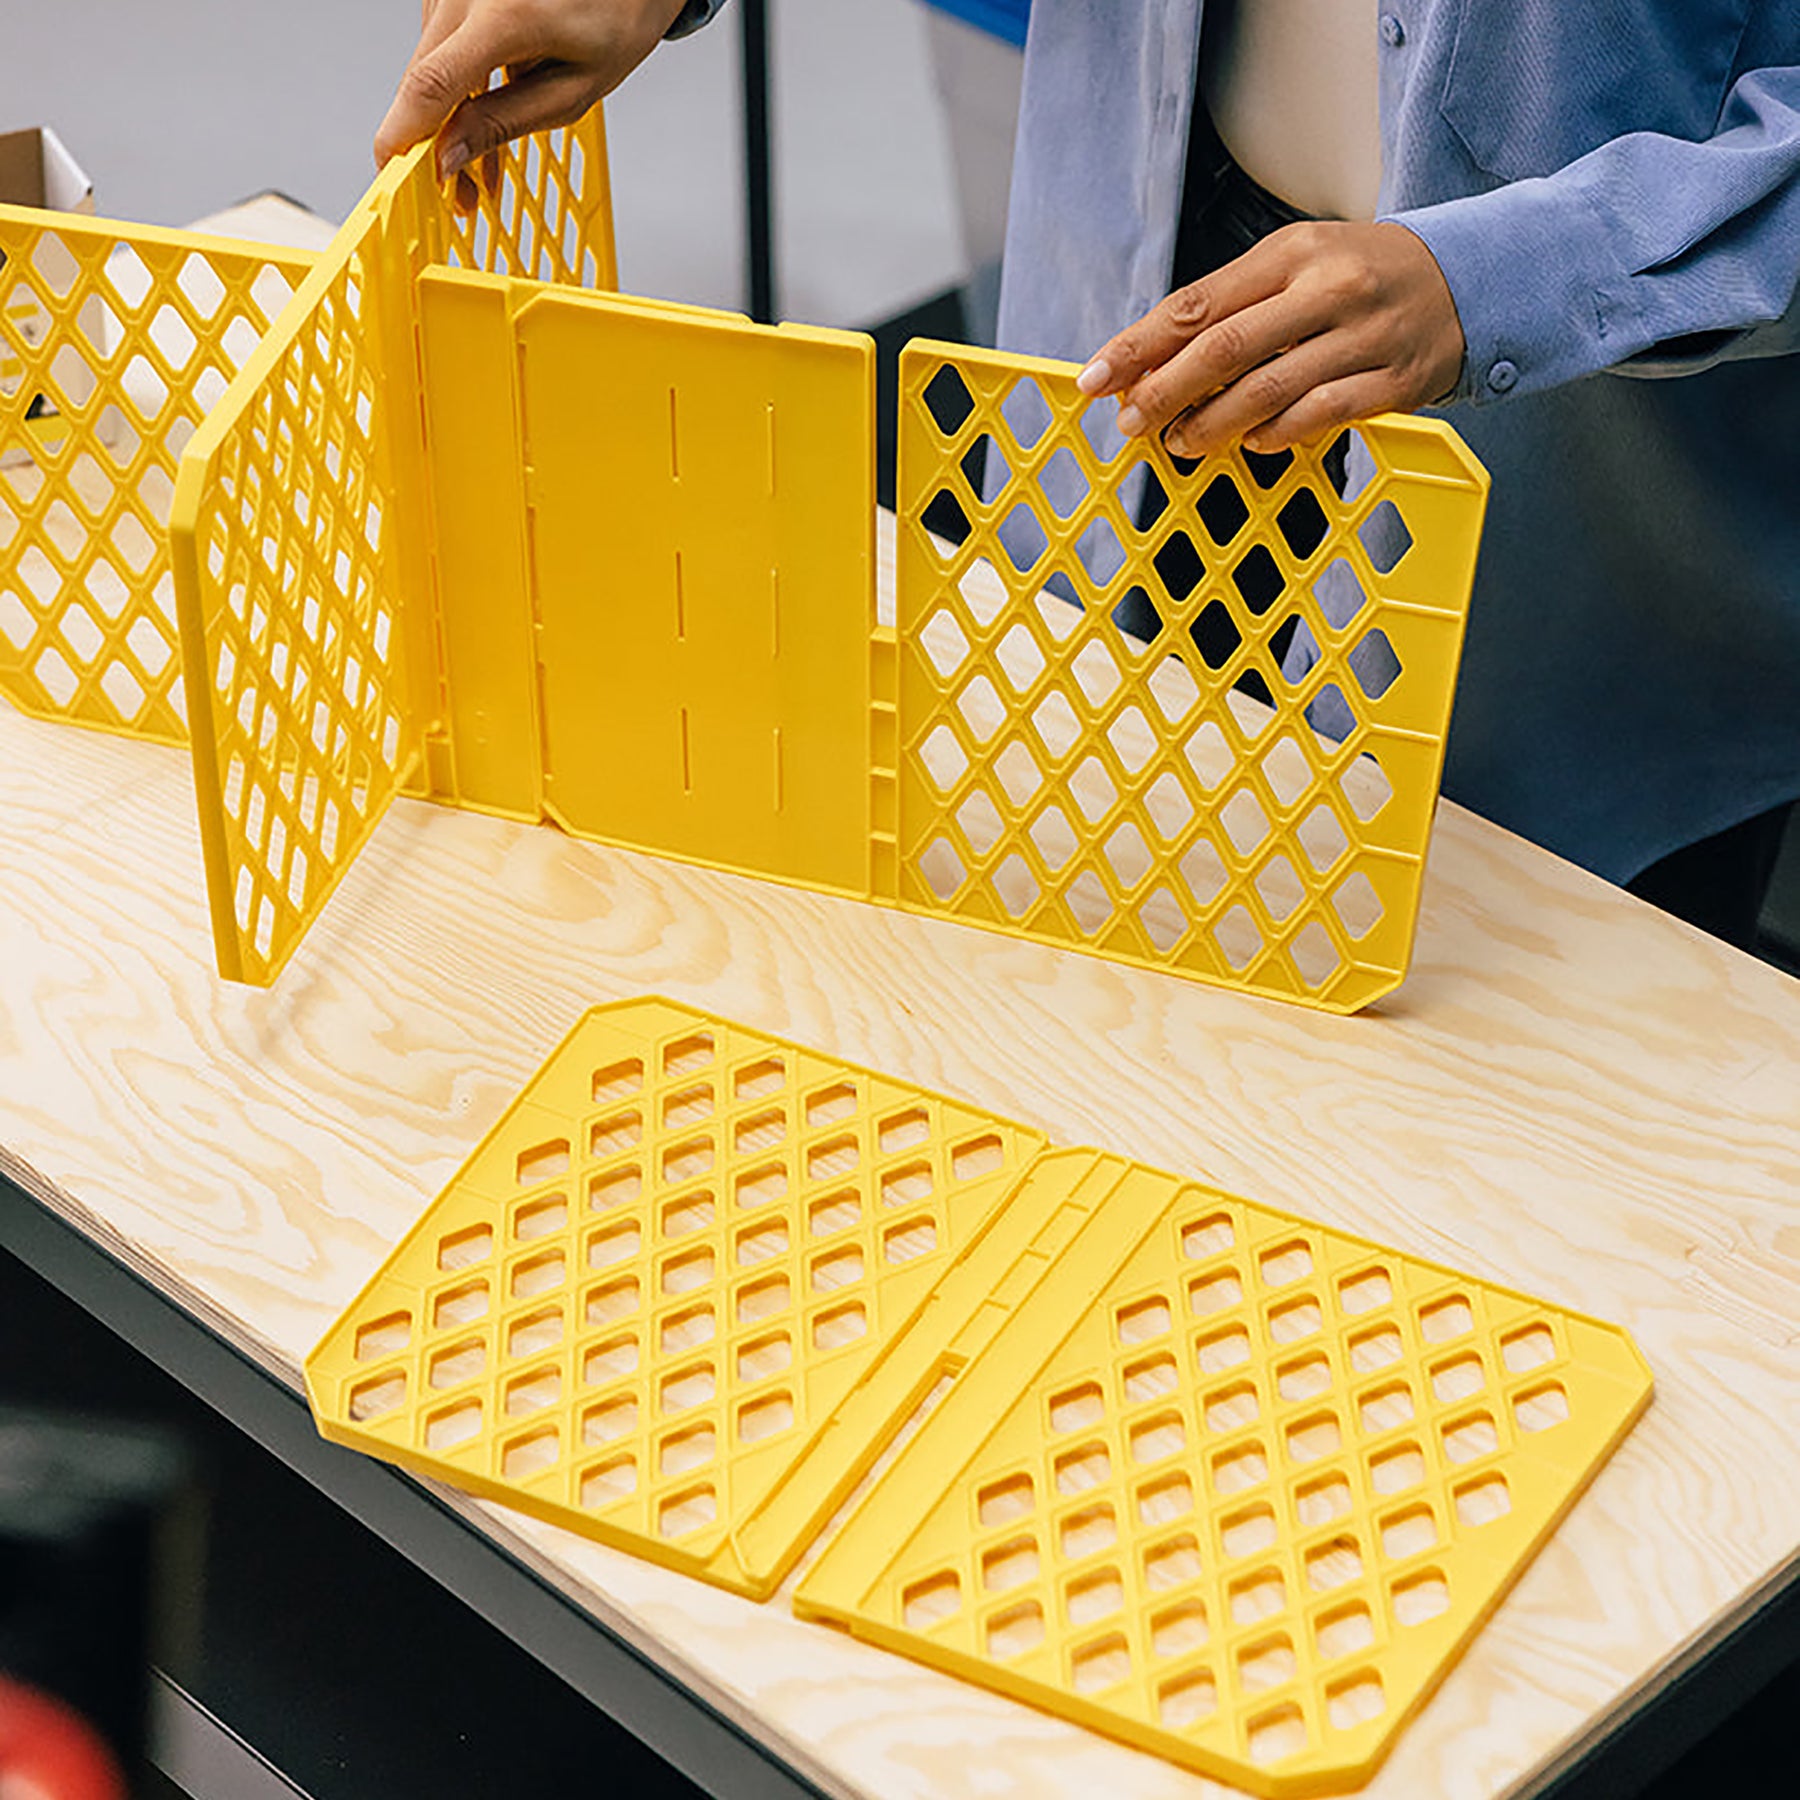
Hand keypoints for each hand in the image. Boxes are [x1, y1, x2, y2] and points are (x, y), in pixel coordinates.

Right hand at [375, 0, 687, 201]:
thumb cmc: (615, 16)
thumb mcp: (574, 90)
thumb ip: (506, 122)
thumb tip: (450, 157)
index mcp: (506, 16)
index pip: (430, 85)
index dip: (404, 139)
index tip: (395, 182)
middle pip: (420, 79)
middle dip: (430, 146)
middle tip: (459, 196)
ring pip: (427, 65)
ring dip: (445, 119)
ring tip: (482, 166)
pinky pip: (439, 45)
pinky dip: (454, 86)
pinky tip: (478, 117)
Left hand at [1077, 221, 1466, 456]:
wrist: (1466, 279)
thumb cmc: (1359, 277)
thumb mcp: (1296, 266)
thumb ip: (1230, 307)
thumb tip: (1150, 360)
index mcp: (1292, 253)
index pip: (1197, 303)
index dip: (1139, 346)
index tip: (1096, 378)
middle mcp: (1327, 289)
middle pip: (1224, 349)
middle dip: (1164, 392)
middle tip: (1130, 422)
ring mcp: (1362, 337)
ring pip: (1267, 391)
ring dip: (1211, 426)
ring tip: (1179, 442)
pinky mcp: (1392, 382)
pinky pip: (1318, 417)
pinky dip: (1273, 434)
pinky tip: (1247, 443)